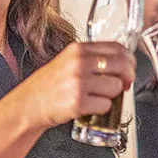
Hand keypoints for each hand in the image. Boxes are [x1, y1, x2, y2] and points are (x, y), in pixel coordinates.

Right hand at [17, 42, 135, 129]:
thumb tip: (121, 66)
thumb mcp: (68, 61)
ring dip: (112, 95)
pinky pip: (106, 105)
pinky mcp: (78, 102)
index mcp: (78, 49)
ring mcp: (78, 82)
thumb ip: (92, 59)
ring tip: (97, 97)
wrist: (28, 105)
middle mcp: (78, 63)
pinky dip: (102, 109)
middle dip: (127, 78)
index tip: (129, 68)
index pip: (117, 48)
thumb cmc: (48, 85)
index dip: (129, 60)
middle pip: (122, 65)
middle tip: (123, 85)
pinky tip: (90, 106)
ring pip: (115, 87)